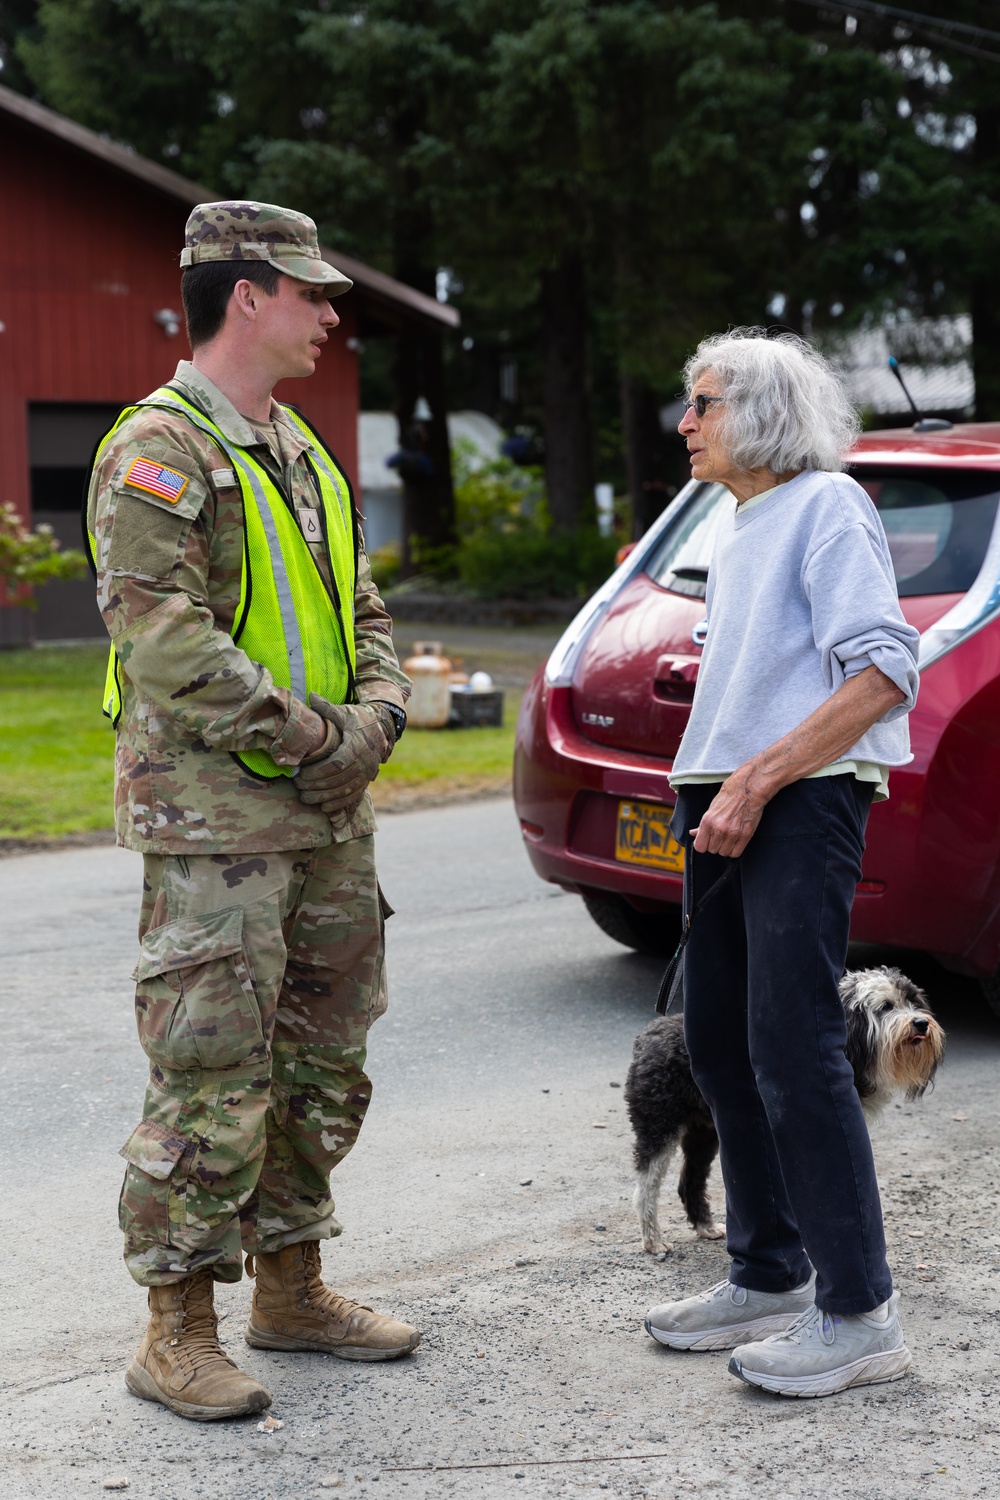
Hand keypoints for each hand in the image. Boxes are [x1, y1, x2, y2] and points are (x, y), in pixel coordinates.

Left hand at [296, 695, 395, 815]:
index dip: (317, 772)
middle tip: (298, 787)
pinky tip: (324, 807)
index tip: (300, 774)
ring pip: (344, 791)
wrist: (382, 727)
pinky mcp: (367, 781)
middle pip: (338, 780)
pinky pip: (353, 796)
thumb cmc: (358, 719)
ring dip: (324, 798)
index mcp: (356, 745)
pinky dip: (338, 804)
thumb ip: (326, 708)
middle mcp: (364, 762)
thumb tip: (310, 696)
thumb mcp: (344, 712)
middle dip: (316, 787)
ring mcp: (367, 773)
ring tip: (306, 798)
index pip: (336, 764)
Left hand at [691, 768, 768, 857]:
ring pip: (724, 853)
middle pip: (712, 850)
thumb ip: (702, 825)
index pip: (699, 847)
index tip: (707, 841)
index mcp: (707, 822)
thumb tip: (693, 834)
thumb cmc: (728, 798)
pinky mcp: (745, 835)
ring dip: (725, 847)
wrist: (747, 790)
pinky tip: (736, 841)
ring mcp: (732, 833)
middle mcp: (719, 829)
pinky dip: (735, 850)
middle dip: (715, 845)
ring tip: (729, 837)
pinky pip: (736, 853)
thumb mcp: (711, 810)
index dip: (703, 845)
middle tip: (720, 835)